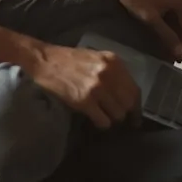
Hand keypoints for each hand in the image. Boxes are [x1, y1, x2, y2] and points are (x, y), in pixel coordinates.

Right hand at [25, 43, 141, 128]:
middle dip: (127, 115)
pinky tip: (95, 119)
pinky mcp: (85, 101)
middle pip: (129, 104)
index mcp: (114, 62)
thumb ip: (113, 71)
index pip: (135, 89)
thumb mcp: (96, 58)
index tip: (135, 116)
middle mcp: (109, 74)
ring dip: (112, 119)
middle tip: (123, 122)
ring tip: (104, 117)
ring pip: (118, 114)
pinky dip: (101, 124)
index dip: (137, 106)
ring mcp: (98, 88)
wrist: (44, 61)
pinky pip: (103, 121)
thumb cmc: (68, 59)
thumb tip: (125, 92)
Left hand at [112, 0, 181, 60]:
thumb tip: (180, 53)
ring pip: (175, 15)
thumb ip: (167, 36)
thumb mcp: (151, 19)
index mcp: (181, 1)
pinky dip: (167, 20)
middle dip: (178, 38)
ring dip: (172, 30)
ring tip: (165, 43)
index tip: (177, 58)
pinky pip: (169, 9)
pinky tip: (159, 28)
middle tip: (171, 54)